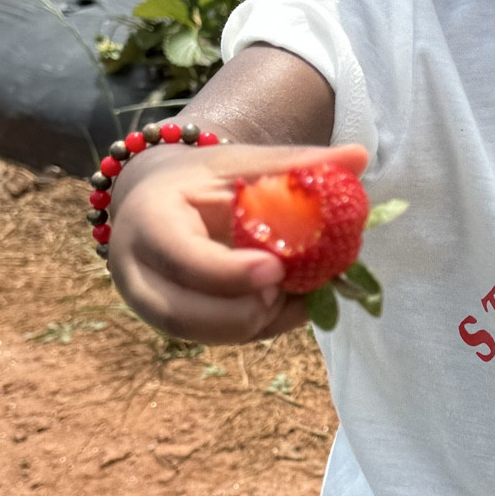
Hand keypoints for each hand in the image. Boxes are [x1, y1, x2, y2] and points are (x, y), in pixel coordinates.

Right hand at [108, 142, 367, 344]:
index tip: (276, 269)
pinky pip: (215, 339)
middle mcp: (135, 269)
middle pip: (182, 313)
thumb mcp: (241, 163)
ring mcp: (147, 303)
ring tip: (292, 294)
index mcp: (150, 219)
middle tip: (286, 291)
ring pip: (199, 335)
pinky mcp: (170, 322)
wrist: (154, 198)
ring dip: (254, 323)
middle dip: (242, 312)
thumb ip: (295, 164)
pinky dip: (256, 327)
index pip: (180, 256)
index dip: (228, 271)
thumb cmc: (202, 179)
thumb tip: (359, 156)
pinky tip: (286, 304)